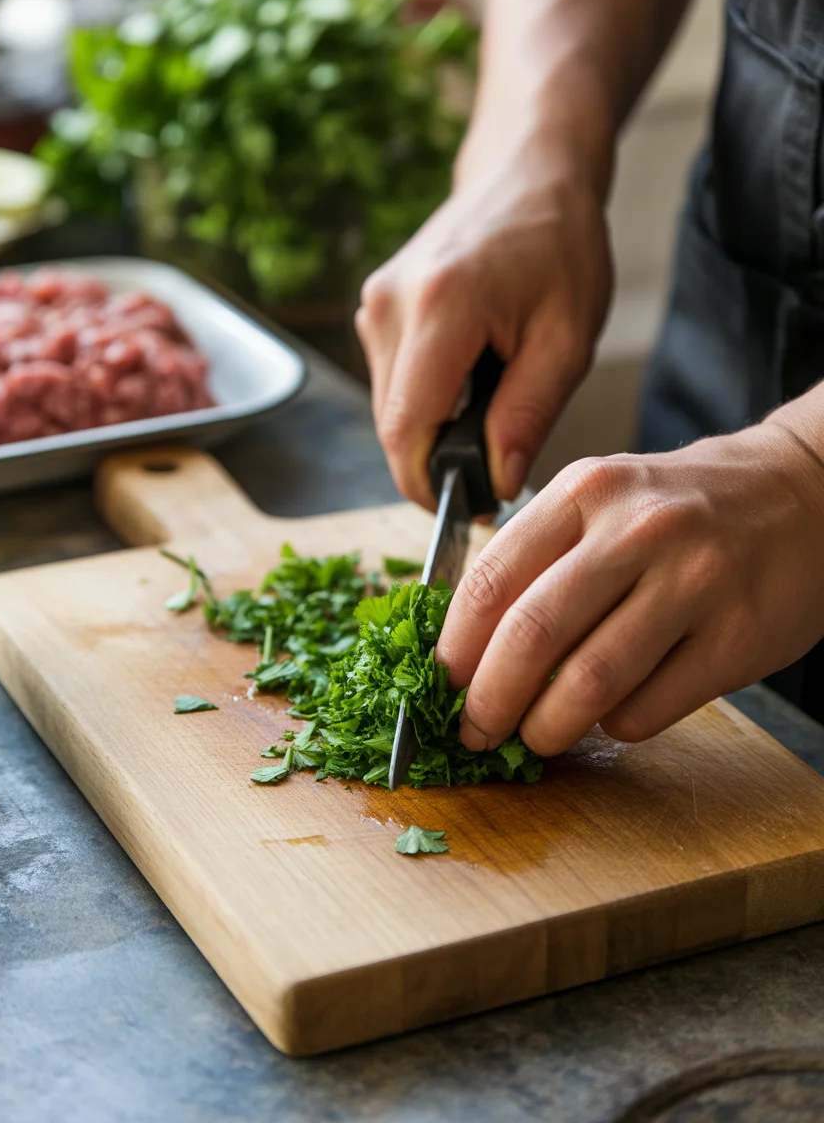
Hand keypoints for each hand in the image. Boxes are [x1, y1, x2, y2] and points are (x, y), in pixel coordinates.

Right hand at [356, 162, 611, 509]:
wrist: (527, 174)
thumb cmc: (559, 247)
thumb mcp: (568, 339)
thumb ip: (527, 415)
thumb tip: (497, 483)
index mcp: (439, 309)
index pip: (406, 430)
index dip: (431, 484)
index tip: (472, 508)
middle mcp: (390, 306)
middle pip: (393, 427)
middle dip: (437, 462)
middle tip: (496, 467)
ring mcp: (374, 305)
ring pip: (390, 410)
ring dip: (434, 431)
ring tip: (491, 404)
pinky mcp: (374, 309)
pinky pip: (391, 384)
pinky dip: (427, 402)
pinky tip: (470, 379)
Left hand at [436, 425, 823, 754]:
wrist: (802, 493)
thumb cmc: (679, 507)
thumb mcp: (601, 500)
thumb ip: (538, 560)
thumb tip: (467, 652)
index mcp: (585, 491)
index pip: (490, 579)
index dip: (455, 647)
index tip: (441, 686)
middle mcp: (638, 530)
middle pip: (532, 636)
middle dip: (488, 701)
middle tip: (475, 730)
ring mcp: (694, 582)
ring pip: (589, 683)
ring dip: (546, 728)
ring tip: (535, 739)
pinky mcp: (737, 638)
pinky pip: (647, 709)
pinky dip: (614, 727)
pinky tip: (612, 714)